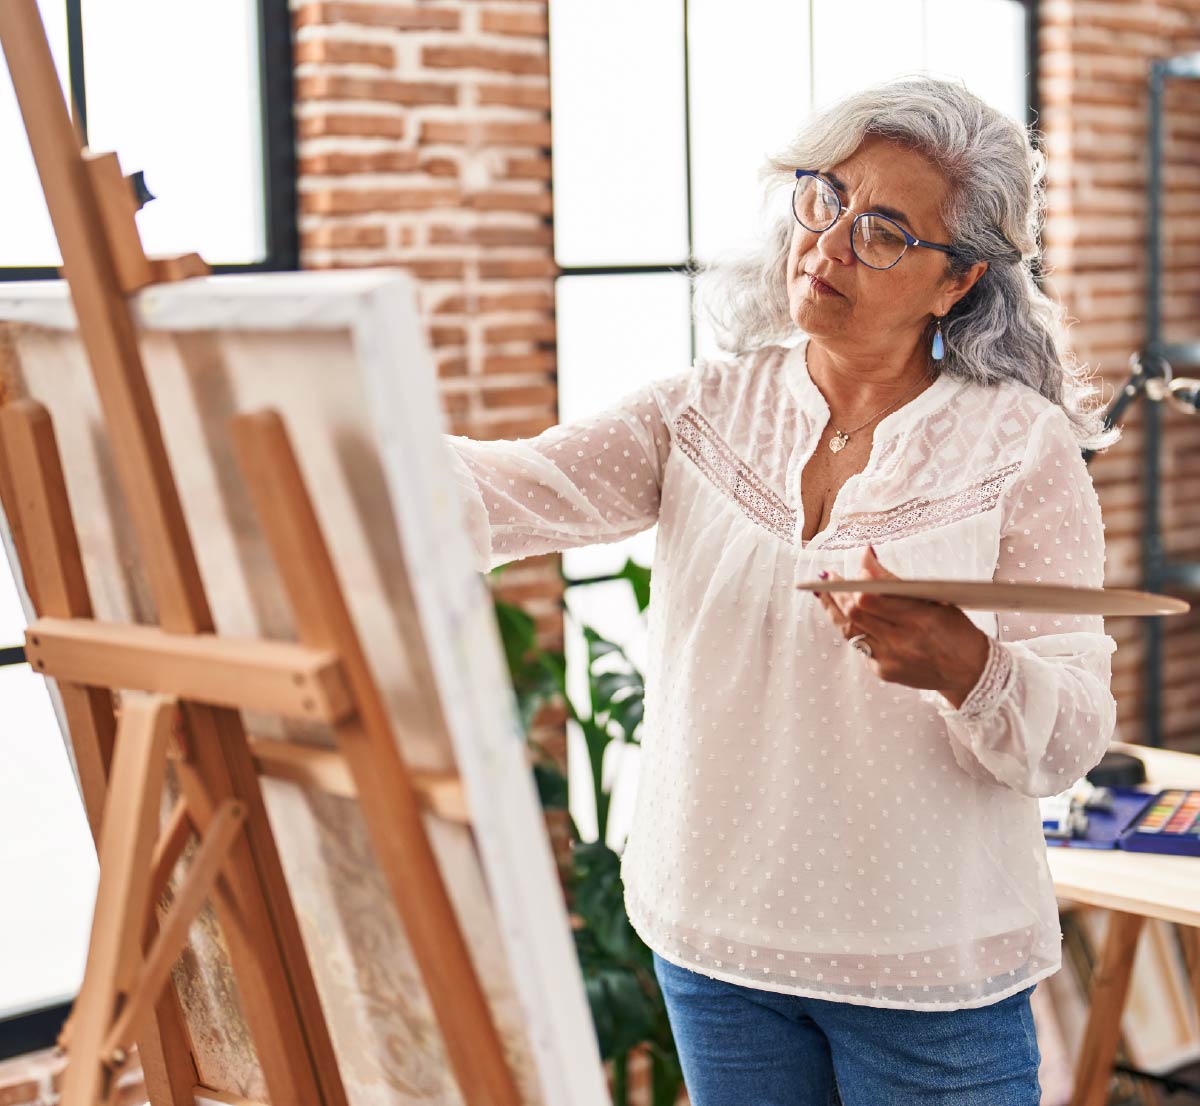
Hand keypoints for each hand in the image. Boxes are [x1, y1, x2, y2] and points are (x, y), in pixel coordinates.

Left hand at [811, 544, 991, 706]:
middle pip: (856, 613)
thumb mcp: (936, 600)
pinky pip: (860, 645)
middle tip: (829, 576)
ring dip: (834, 608)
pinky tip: (845, 615)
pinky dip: (852, 627)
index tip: (857, 565)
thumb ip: (896, 582)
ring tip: (824, 591)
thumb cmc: (956, 631)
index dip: (859, 580)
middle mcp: (902, 641)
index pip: (873, 598)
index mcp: (920, 619)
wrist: (969, 673)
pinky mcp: (883, 671)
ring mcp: (890, 659)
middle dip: (838, 592)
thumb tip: (866, 557)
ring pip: (850, 629)